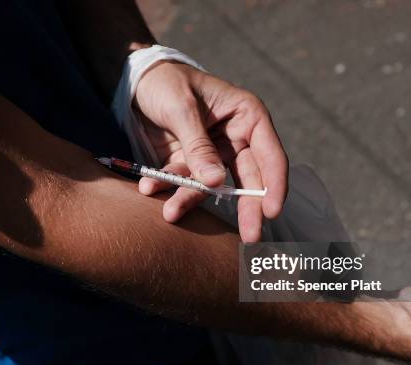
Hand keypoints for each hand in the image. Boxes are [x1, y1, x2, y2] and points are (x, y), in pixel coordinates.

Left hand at [134, 61, 287, 241]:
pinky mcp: (190, 164)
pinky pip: (184, 182)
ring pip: (212, 186)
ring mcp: (213, 154)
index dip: (274, 186)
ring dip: (191, 199)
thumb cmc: (166, 81)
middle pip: (249, 179)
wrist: (136, 80)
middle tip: (250, 238)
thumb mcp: (182, 108)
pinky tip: (148, 187)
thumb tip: (216, 183)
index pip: (270, 156)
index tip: (271, 212)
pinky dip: (168, 187)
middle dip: (247, 209)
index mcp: (247, 117)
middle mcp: (236, 138)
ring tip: (170, 212)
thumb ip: (198, 146)